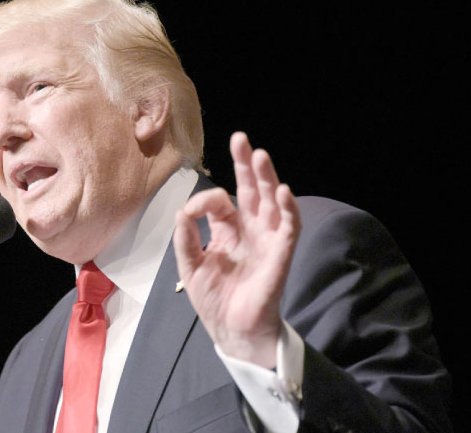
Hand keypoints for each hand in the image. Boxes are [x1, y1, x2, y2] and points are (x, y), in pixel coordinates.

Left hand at [173, 132, 300, 368]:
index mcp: (227, 230)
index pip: (220, 202)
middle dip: (246, 165)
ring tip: (260, 156)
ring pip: (270, 202)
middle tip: (240, 139)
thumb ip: (186, 239)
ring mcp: (266, 240)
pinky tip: (282, 191)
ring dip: (267, 179)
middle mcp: (249, 229)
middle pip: (251, 190)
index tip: (190, 212)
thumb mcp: (191, 266)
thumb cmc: (214, 299)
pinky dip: (287, 210)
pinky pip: (288, 228)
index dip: (205, 200)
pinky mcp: (280, 254)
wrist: (231, 331)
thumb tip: (182, 211)